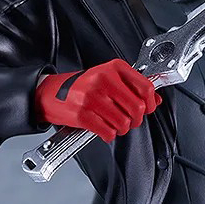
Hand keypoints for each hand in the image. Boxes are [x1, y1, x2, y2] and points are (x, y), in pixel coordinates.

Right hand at [35, 59, 160, 142]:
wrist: (50, 93)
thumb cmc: (80, 86)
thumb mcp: (108, 78)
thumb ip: (132, 87)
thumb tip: (154, 100)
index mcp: (113, 68)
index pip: (145, 87)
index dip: (150, 103)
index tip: (147, 108)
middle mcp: (103, 80)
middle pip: (137, 108)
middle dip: (136, 119)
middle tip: (130, 120)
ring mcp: (92, 97)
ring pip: (124, 122)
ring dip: (121, 129)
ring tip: (114, 124)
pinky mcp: (82, 114)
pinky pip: (108, 132)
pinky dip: (109, 135)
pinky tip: (104, 129)